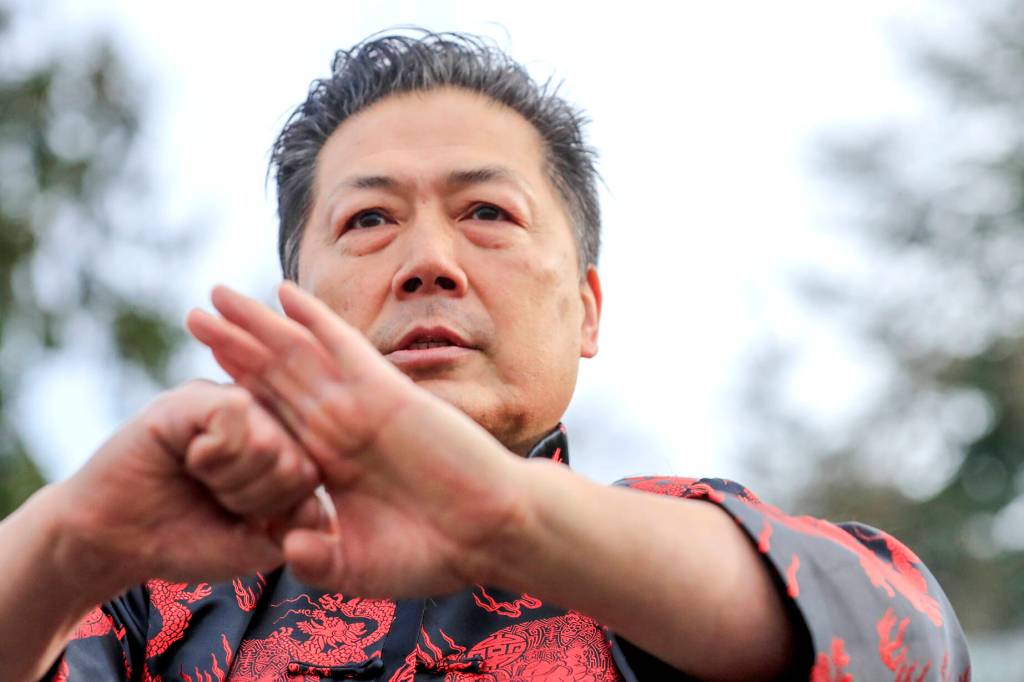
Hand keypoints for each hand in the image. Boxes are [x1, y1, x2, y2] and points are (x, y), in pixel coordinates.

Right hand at [53, 379, 322, 598]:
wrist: (114, 542)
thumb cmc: (186, 540)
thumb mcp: (255, 546)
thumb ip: (297, 528)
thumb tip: (318, 502)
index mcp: (286, 452)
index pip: (313, 480)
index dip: (276, 514)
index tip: (242, 519)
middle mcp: (266, 421)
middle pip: (296, 463)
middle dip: (253, 500)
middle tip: (215, 496)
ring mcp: (233, 403)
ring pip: (269, 443)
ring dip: (231, 480)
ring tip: (202, 477)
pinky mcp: (197, 395)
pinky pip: (234, 416)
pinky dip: (211, 455)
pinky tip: (189, 456)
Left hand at [186, 282, 528, 597]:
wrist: (492, 534)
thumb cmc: (433, 553)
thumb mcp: (358, 566)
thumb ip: (317, 559)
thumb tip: (285, 545)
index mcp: (329, 463)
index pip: (272, 416)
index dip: (236, 389)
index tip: (198, 372)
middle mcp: (340, 426)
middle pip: (275, 376)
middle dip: (234, 345)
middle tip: (194, 314)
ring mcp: (361, 405)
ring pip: (296, 354)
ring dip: (256, 324)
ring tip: (214, 297)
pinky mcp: (386, 392)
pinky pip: (342, 347)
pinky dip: (314, 318)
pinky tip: (284, 293)